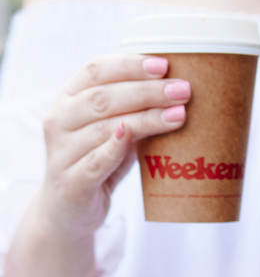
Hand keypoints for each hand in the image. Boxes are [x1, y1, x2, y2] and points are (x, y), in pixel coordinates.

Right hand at [40, 53, 190, 237]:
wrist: (67, 212)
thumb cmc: (97, 163)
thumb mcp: (114, 133)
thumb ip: (132, 112)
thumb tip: (175, 91)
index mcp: (67, 99)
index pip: (95, 70)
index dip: (129, 65)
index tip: (164, 65)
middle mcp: (59, 120)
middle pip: (103, 98)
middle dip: (147, 91)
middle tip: (182, 90)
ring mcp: (61, 152)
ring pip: (104, 128)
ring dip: (145, 119)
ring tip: (178, 115)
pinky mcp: (71, 183)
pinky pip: (94, 162)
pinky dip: (114, 148)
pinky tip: (134, 136)